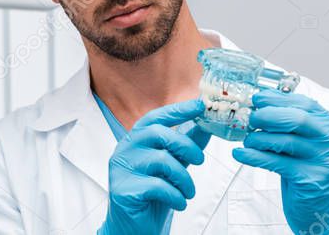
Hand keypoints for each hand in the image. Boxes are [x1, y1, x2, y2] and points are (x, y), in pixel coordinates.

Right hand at [99, 99, 210, 234]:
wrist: (133, 227)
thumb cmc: (152, 195)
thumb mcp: (172, 167)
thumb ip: (185, 146)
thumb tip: (207, 126)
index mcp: (135, 140)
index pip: (155, 118)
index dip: (178, 110)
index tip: (200, 105)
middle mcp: (125, 150)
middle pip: (158, 133)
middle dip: (186, 145)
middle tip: (200, 160)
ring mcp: (122, 169)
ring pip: (161, 160)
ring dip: (183, 178)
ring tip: (188, 192)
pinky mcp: (123, 189)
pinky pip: (158, 186)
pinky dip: (175, 196)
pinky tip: (178, 203)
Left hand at [232, 90, 328, 234]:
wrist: (322, 207)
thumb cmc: (305, 169)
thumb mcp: (300, 142)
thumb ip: (286, 123)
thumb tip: (259, 101)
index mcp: (328, 125)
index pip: (304, 104)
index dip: (277, 99)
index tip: (257, 99)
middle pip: (297, 119)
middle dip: (268, 116)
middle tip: (250, 119)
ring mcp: (323, 160)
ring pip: (285, 141)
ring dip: (258, 139)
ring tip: (247, 141)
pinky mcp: (311, 179)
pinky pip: (277, 163)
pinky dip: (254, 157)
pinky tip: (239, 154)